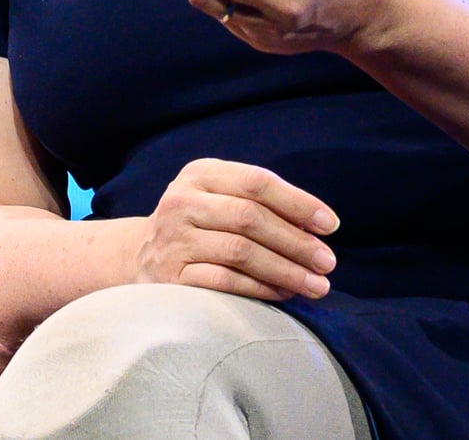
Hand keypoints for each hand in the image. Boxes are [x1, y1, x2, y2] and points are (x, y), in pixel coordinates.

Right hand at [132, 158, 339, 300]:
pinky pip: (224, 281)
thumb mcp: (220, 197)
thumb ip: (260, 203)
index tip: (330, 224)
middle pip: (250, 217)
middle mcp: (182, 201)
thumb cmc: (198, 223)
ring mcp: (173, 239)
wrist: (138, 255)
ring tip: (315, 284)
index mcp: (200, 173)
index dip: (298, 202)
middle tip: (328, 262)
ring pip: (240, 251)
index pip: (257, 182)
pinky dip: (260, 288)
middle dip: (296, 242)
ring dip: (285, 269)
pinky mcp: (170, 277)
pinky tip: (284, 293)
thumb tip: (316, 227)